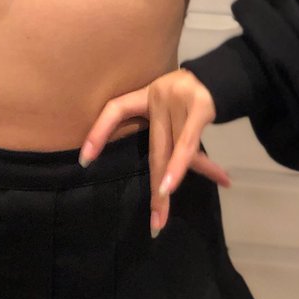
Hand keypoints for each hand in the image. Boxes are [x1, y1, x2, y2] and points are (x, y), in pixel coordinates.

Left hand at [78, 68, 230, 237]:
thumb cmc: (179, 95)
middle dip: (155, 189)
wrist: (214, 74)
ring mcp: (180, 101)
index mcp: (145, 95)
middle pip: (154, 150)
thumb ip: (149, 131)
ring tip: (161, 218)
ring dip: (171, 185)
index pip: (116, 109)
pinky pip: (189, 143)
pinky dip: (185, 164)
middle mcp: (159, 96)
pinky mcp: (201, 108)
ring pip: (174, 153)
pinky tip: (206, 183)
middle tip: (153, 224)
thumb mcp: (158, 104)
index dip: (99, 132)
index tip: (84, 161)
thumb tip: (115, 160)